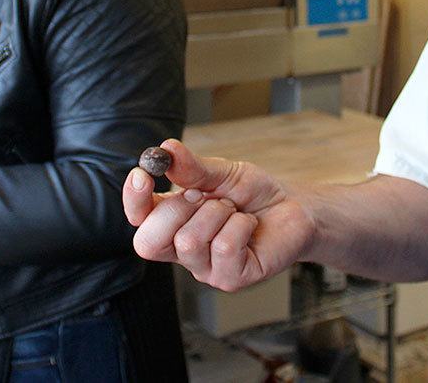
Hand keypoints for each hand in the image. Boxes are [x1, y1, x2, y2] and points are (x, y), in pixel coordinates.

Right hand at [123, 139, 313, 292]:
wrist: (294, 209)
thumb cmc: (254, 193)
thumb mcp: (223, 173)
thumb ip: (193, 167)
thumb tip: (166, 149)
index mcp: (173, 222)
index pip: (138, 218)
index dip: (133, 200)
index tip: (143, 175)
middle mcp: (183, 249)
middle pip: (148, 242)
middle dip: (175, 210)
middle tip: (202, 195)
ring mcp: (205, 268)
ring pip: (189, 242)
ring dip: (217, 213)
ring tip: (234, 210)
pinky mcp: (230, 279)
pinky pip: (223, 248)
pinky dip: (240, 226)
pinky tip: (249, 225)